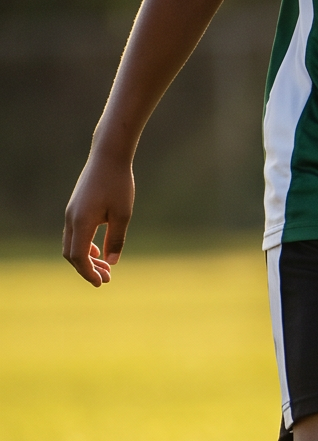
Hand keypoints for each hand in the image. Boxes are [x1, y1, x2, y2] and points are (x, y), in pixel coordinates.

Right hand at [61, 150, 134, 284]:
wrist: (108, 157)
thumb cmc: (119, 184)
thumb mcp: (123, 214)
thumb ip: (116, 238)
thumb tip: (113, 261)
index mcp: (81, 222)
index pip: (78, 256)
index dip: (88, 272)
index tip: (102, 283)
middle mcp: (71, 219)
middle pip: (71, 254)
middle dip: (87, 269)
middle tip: (107, 279)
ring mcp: (71, 213)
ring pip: (72, 244)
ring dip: (86, 258)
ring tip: (106, 268)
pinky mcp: (75, 208)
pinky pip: (74, 234)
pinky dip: (84, 246)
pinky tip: (98, 251)